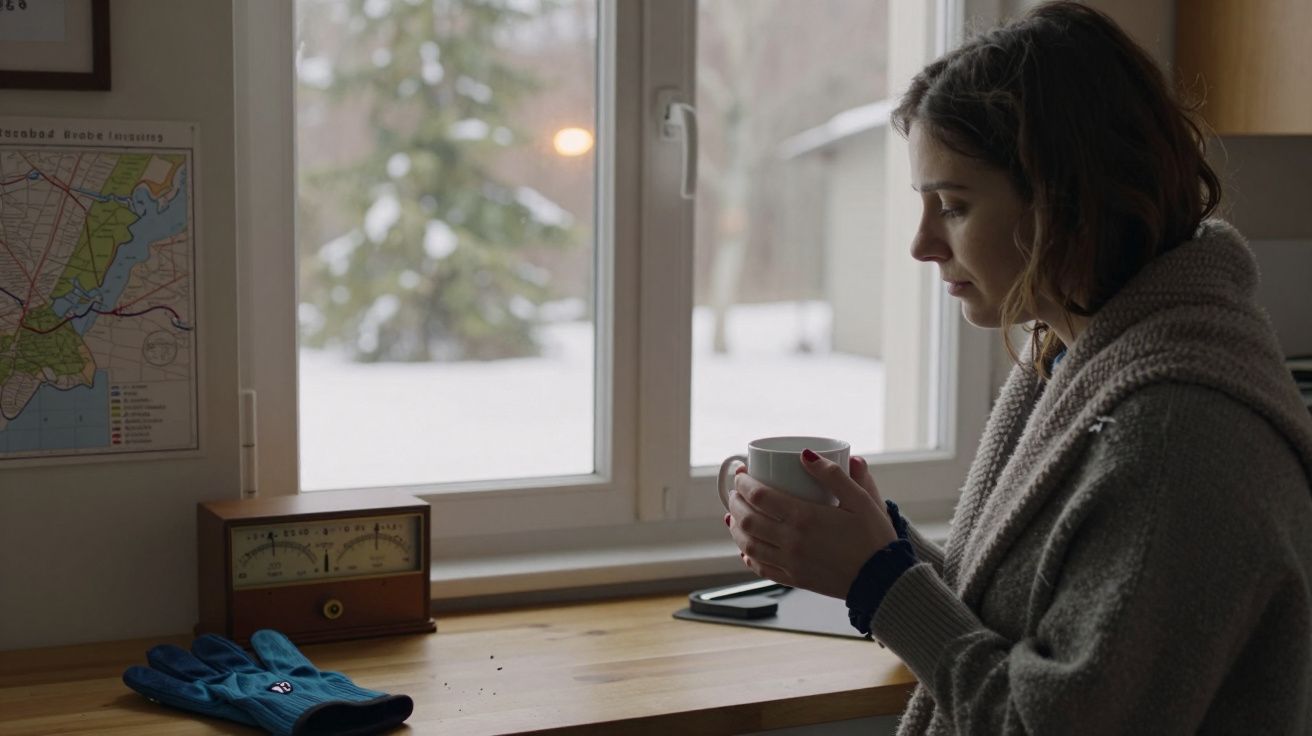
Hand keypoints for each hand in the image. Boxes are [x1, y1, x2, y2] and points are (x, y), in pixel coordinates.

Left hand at [725, 452, 897, 599]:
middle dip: (735, 501)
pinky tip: (746, 548)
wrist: (883, 581)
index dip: (744, 482)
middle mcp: (792, 541)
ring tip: (734, 515)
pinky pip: (761, 568)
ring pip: (749, 544)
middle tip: (736, 491)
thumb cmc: (875, 539)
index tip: (741, 473)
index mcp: (805, 517)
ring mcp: (791, 562)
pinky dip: (748, 556)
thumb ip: (833, 475)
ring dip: (736, 528)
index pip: (760, 496)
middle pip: (747, 519)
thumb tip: (806, 455)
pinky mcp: (795, 579)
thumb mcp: (860, 500)